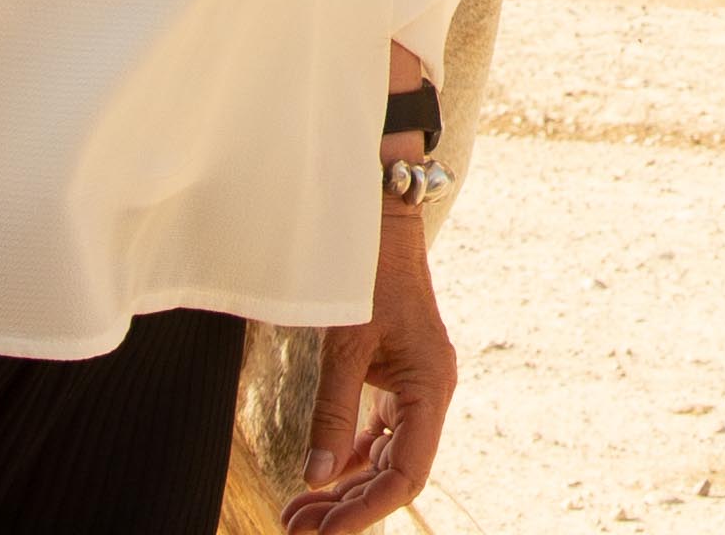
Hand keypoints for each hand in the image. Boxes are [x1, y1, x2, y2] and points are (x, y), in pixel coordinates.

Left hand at [284, 176, 454, 533]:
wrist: (377, 220)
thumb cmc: (368, 273)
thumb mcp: (347, 343)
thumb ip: (333, 412)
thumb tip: (316, 478)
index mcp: (430, 388)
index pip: (406, 475)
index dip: (366, 511)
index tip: (323, 533)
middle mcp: (428, 395)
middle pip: (394, 473)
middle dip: (347, 506)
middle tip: (294, 527)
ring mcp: (414, 389)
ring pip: (384, 459)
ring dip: (344, 488)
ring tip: (297, 511)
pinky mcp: (396, 380)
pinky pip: (376, 435)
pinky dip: (348, 459)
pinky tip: (318, 477)